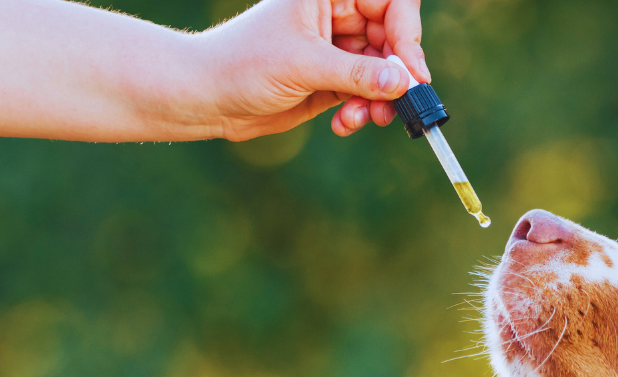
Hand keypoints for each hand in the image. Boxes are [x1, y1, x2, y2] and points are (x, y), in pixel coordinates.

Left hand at [199, 0, 430, 140]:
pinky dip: (362, 111)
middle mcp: (337, 15)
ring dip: (380, 100)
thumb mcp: (305, 65)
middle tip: (397, 105)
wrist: (207, 97)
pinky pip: (366, 94)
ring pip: (383, 71)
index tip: (410, 71)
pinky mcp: (332, 79)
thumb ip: (358, 73)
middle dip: (395, 75)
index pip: (391, 2)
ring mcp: (336, 48)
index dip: (407, 33)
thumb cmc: (244, 63)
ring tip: (365, 120)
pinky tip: (343, 124)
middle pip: (393, 39)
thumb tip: (405, 82)